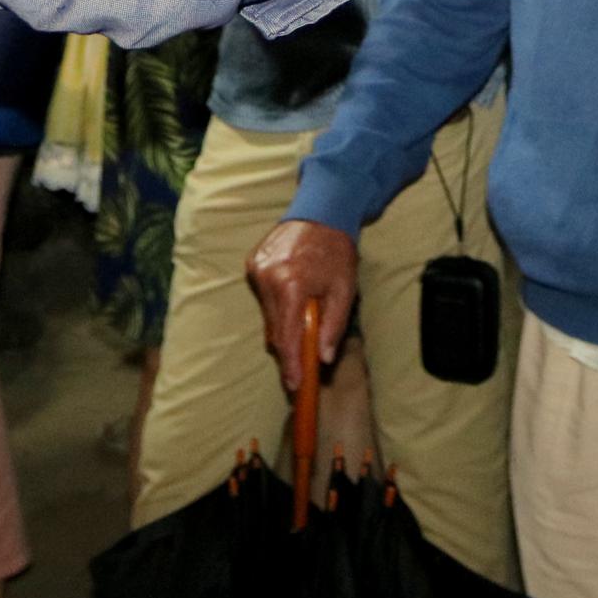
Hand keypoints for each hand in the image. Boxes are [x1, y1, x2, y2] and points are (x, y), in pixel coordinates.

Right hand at [247, 219, 358, 395]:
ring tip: (303, 320)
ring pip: (268, 315)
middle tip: (301, 366)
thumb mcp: (345, 291)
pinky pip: (263, 297)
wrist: (322, 213)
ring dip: (283, 325)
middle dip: (288, 349)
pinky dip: (277, 305)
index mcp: (291, 285)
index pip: (287, 336)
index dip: (291, 364)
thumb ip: (333, 326)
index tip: (294, 384)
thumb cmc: (337, 252)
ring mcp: (256, 269)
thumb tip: (322, 358)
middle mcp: (268, 277)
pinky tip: (293, 297)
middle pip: (275, 330)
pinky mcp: (252, 263)